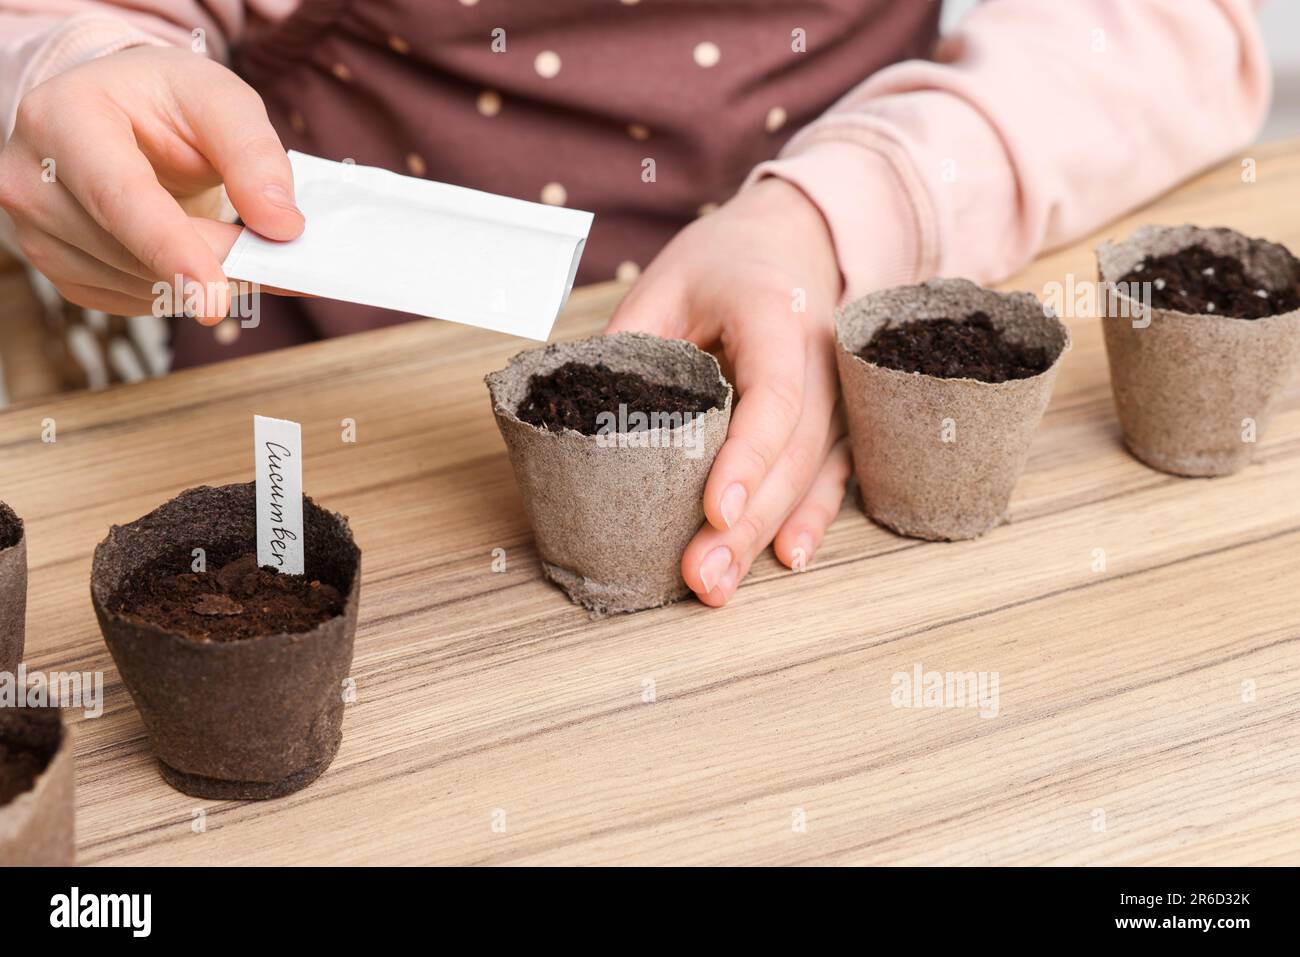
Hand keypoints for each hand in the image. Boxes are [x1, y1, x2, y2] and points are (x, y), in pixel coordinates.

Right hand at [0, 45, 303, 322]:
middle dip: (213, 266)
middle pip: (130, 251)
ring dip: (203, 281)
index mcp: (63, 117)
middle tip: (281, 268)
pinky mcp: (60, 267)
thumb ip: (255, 156)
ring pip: (135, 285)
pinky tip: (201, 261)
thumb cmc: (167, 100)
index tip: (214, 300)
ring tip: (245, 252)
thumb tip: (283, 225)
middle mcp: (31, 176)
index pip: (118, 198)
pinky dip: (180, 290)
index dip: (171, 250)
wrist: (125, 113)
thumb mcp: (220, 100)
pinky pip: (132, 300)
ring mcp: (36, 229)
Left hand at [608, 177, 851, 606]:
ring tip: (721, 586)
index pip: (774, 396)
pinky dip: (811, 518)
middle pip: (795, 453)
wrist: (797, 237)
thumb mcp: (667, 280)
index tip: (713, 512)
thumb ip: (632, 341)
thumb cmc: (727, 260)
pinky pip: (831, 474)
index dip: (747, 458)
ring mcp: (835, 392)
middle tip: (701, 578)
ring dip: (768, 536)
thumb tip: (584, 415)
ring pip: (812, 475)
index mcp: (778, 316)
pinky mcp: (835, 416)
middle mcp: (820, 358)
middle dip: (748, 524)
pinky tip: (788, 558)